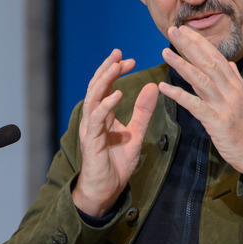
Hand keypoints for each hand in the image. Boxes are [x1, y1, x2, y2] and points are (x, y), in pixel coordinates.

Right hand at [72, 49, 158, 216]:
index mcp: (103, 115)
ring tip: (115, 67)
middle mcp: (94, 118)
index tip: (130, 60)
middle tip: (119, 53)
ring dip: (104, 81)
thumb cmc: (117, 163)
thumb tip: (152, 85)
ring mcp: (90, 128)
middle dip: (107, 69)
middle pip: (96, 87)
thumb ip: (143, 112)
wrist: (107, 189)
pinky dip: (105, 105)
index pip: (106, 87)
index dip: (115, 71)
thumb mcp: (136, 133)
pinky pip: (96, 119)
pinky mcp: (90, 140)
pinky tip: (116, 95)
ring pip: (93, 98)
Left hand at [158, 26, 242, 176]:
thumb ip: (235, 79)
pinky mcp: (216, 121)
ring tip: (165, 52)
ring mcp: (223, 105)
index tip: (185, 29)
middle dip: (189, 45)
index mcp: (234, 84)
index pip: (216, 56)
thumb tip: (229, 63)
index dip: (200, 42)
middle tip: (173, 30)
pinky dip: (178, 95)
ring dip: (182, 64)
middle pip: (207, 62)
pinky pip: (194, 105)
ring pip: (200, 79)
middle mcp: (230, 90)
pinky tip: (164, 87)